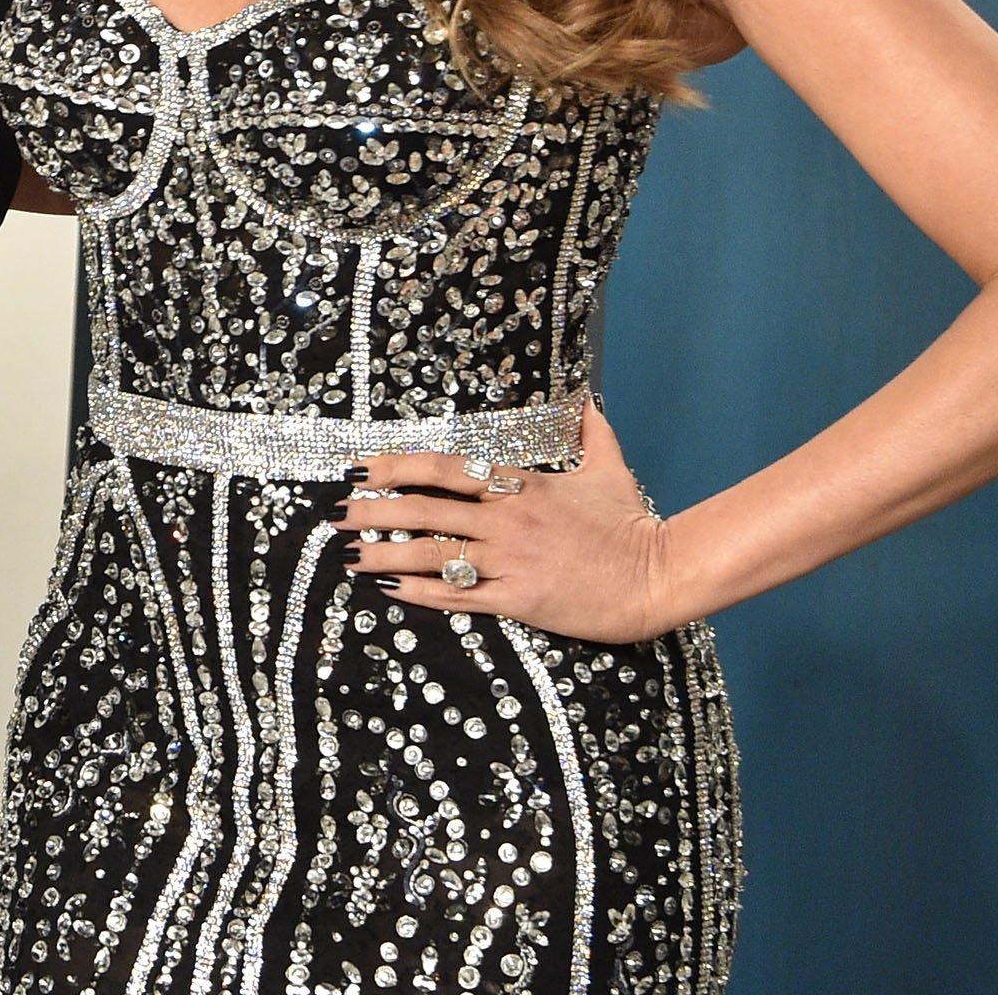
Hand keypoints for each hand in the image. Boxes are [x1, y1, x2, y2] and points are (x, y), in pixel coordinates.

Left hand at [335, 402, 690, 644]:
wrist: (658, 576)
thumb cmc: (632, 524)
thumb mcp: (610, 468)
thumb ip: (593, 431)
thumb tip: (587, 398)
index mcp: (522, 485)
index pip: (448, 468)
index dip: (401, 466)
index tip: (365, 467)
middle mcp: (509, 519)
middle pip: (427, 509)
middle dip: (376, 510)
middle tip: (338, 512)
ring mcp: (511, 560)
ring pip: (434, 553)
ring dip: (386, 552)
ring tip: (349, 554)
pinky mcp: (519, 598)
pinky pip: (459, 595)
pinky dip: (421, 591)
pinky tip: (392, 587)